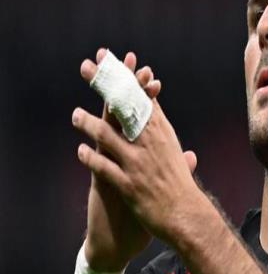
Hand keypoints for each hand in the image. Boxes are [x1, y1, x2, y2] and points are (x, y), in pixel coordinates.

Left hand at [80, 49, 196, 270]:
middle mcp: (149, 142)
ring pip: (109, 135)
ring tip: (75, 115)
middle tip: (86, 66)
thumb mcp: (174, 149)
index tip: (112, 59)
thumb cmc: (180, 183)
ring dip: (89, 123)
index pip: (140, 96)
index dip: (124, 75)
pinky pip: (104, 168)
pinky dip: (90, 158)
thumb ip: (162, 129)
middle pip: (123, 106)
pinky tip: (79, 152)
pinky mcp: (129, 184)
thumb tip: (157, 110)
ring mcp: (138, 162)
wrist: (186, 214)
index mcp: (160, 131)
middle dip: (103, 84)